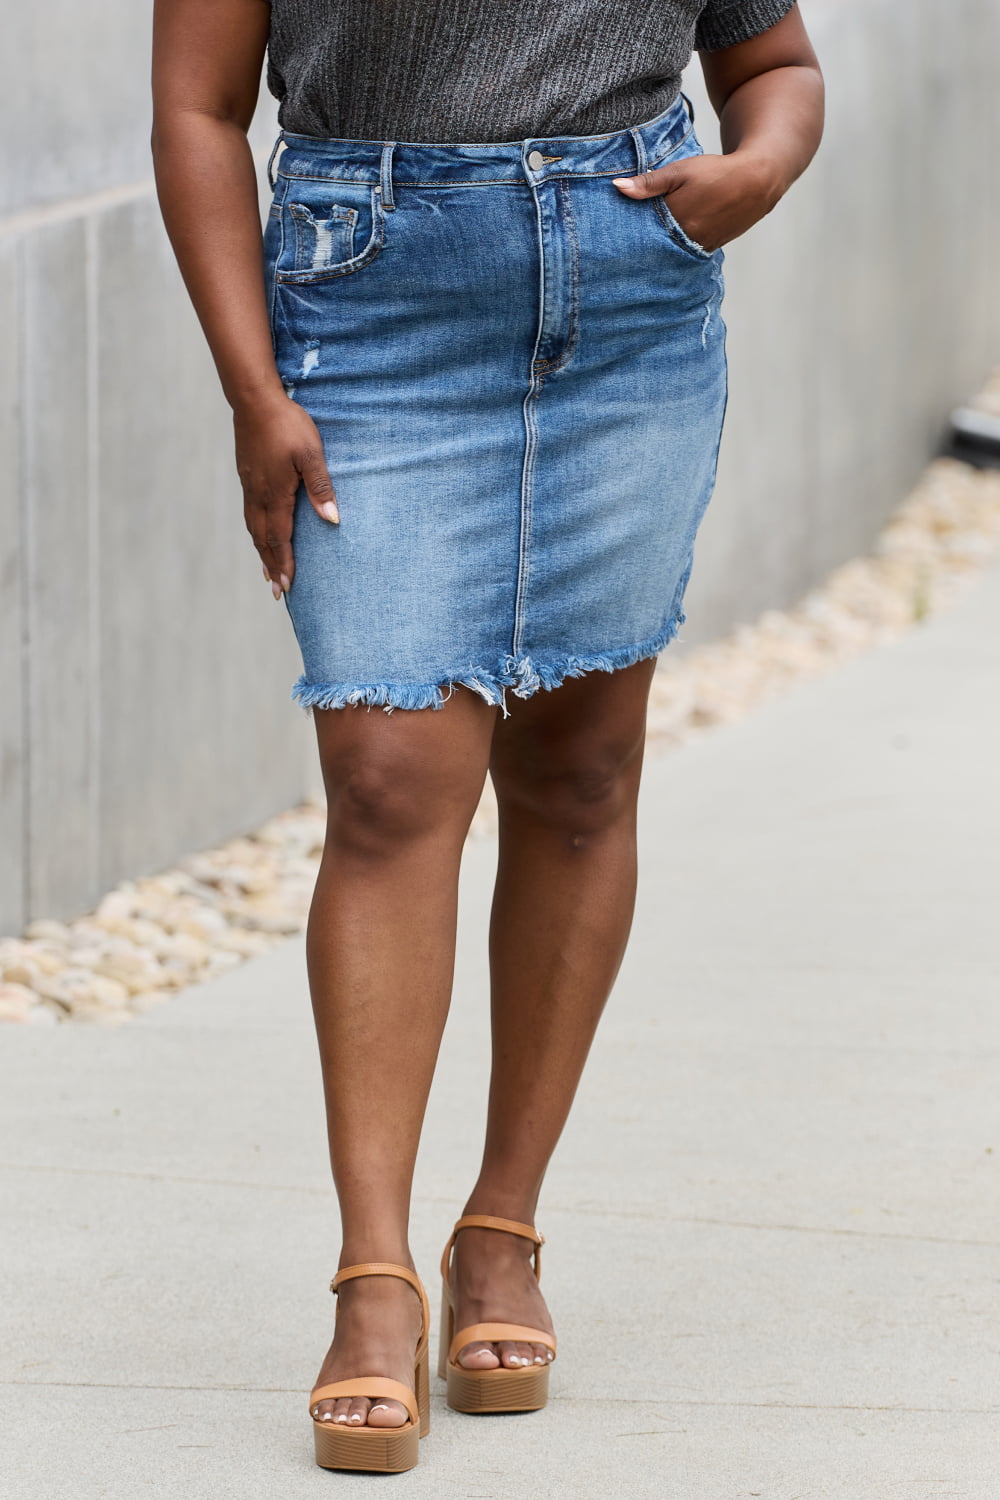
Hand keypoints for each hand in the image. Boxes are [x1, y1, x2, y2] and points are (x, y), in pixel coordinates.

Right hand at [233, 393, 338, 598]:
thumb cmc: (287, 424)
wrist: (254, 399)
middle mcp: (258, 495)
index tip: (286, 586)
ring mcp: (250, 485)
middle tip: (276, 591)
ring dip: (261, 551)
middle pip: (263, 539)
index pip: (279, 538)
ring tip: (267, 570)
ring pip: (254, 527)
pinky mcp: (247, 475)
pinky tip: (260, 533)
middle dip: (271, 566)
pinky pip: (250, 513)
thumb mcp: (311, 454)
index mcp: (275, 494)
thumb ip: (321, 488)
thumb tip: (333, 520)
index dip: (283, 563)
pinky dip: (256, 532)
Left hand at [612, 150, 782, 252]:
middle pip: (656, 248)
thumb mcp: (680, 171)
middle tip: (620, 252)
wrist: (757, 181)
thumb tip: (617, 188)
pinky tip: (666, 247)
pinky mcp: (710, 249)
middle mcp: (689, 239)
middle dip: (641, 248)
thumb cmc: (716, 172)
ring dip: (659, 251)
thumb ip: (649, 183)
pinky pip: (686, 254)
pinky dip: (675, 251)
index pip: (643, 234)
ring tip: (641, 252)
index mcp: (678, 219)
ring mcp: (701, 246)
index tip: (613, 239)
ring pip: (671, 254)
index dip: (628, 236)